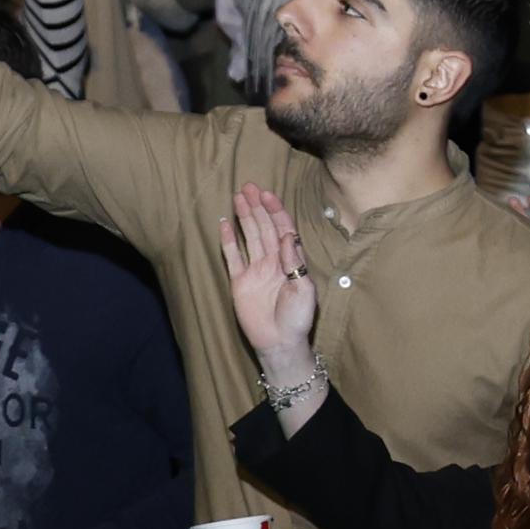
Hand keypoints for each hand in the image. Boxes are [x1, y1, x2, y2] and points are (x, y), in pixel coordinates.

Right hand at [225, 183, 318, 373]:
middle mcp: (273, 261)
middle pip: (264, 227)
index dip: (276, 211)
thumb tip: (289, 235)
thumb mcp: (304, 290)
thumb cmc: (297, 318)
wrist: (279, 342)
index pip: (283, 229)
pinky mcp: (240, 281)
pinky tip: (225, 223)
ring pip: (249, 236)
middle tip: (248, 186)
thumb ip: (295, 263)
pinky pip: (233, 256)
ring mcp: (255, 270)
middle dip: (257, 207)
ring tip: (238, 196)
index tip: (267, 194)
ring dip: (244, 217)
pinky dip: (229, 240)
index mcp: (291, 261)